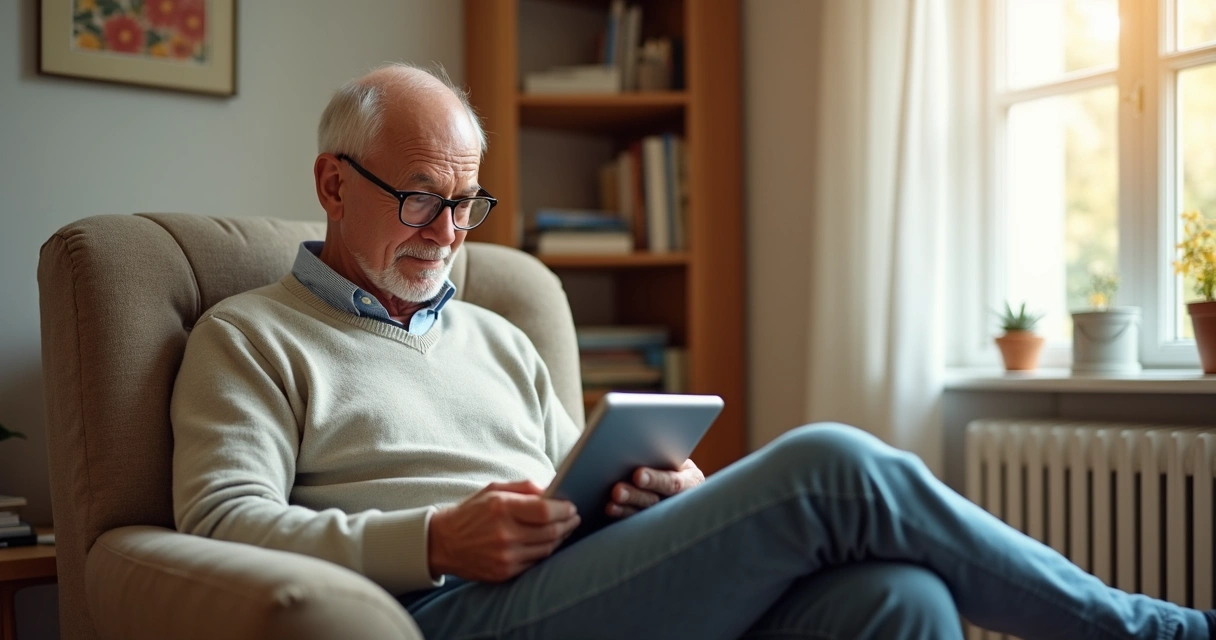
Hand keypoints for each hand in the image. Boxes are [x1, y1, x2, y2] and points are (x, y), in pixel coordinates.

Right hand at [428, 480, 578, 581]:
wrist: (442, 543)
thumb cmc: (471, 512)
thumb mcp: (493, 490)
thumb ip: (524, 487)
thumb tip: (553, 490)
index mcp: (501, 508)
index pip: (544, 510)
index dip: (563, 509)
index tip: (572, 506)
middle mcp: (504, 534)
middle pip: (550, 531)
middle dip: (568, 523)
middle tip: (575, 517)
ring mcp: (504, 556)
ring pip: (546, 549)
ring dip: (561, 538)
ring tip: (565, 529)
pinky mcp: (504, 573)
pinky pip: (535, 563)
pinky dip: (546, 552)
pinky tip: (549, 543)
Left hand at [606, 459, 703, 518]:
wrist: (677, 477)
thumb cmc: (672, 460)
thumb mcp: (675, 457)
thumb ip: (662, 456)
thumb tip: (636, 448)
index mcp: (691, 480)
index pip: (673, 482)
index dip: (656, 479)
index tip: (637, 475)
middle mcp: (681, 500)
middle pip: (656, 501)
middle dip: (635, 495)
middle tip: (617, 490)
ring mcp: (667, 514)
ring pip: (646, 515)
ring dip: (626, 509)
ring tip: (611, 504)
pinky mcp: (653, 522)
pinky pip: (637, 522)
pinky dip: (623, 515)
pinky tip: (611, 510)